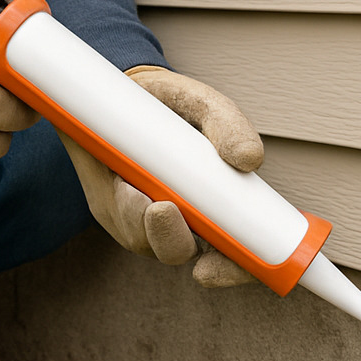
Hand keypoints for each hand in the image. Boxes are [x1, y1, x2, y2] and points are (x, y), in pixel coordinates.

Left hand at [60, 65, 260, 287]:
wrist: (129, 88)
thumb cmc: (178, 106)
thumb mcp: (205, 106)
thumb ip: (229, 126)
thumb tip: (249, 159)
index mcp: (220, 207)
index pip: (237, 256)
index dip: (232, 271)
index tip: (213, 268)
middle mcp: (183, 222)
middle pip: (178, 253)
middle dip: (168, 239)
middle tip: (162, 208)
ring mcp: (143, 219)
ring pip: (142, 241)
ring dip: (136, 218)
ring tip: (132, 186)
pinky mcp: (112, 208)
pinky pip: (117, 220)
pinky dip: (118, 205)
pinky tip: (119, 182)